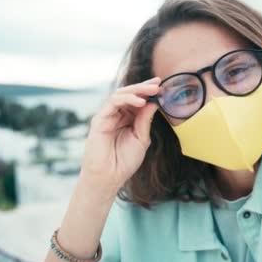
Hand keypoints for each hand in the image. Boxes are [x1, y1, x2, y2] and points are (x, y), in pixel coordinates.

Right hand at [80, 77, 160, 195]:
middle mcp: (116, 115)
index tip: (162, 86)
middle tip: (158, 84)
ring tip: (152, 90)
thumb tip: (153, 102)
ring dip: (137, 90)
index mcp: (127, 119)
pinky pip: (113, 102)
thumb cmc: (124, 161)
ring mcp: (107, 116)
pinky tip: (140, 102)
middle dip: (144, 87)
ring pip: (121, 94)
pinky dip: (127, 99)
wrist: (109, 177)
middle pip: (129, 94)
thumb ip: (145, 120)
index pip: (137, 100)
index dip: (148, 92)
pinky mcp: (100, 119)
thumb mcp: (141, 138)